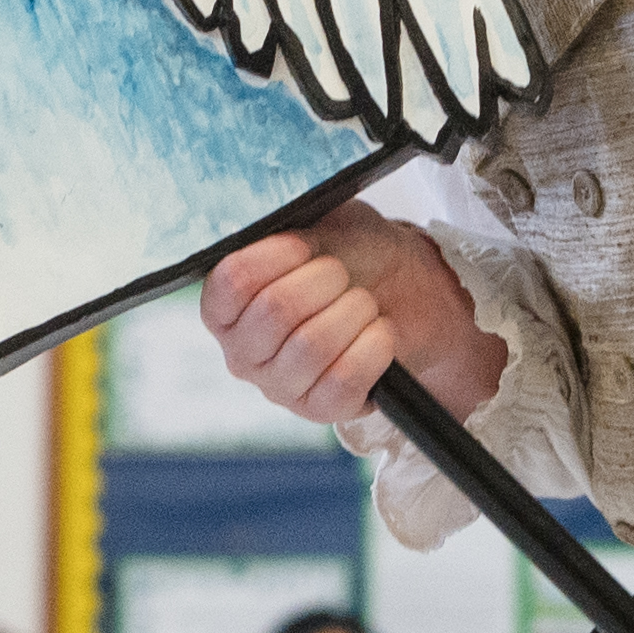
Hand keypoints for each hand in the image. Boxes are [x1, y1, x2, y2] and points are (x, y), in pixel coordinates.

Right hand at [197, 205, 502, 427]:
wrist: (406, 295)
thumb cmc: (354, 256)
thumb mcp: (320, 223)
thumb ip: (291, 222)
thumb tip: (278, 222)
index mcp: (227, 306)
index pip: (229, 282)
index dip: (273, 257)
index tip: (307, 244)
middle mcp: (243, 352)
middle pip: (273, 312)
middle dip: (323, 280)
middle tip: (343, 273)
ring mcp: (279, 386)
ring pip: (311, 347)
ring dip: (352, 312)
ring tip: (364, 302)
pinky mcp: (319, 410)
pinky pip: (342, 380)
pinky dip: (372, 348)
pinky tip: (380, 333)